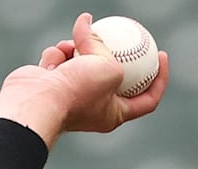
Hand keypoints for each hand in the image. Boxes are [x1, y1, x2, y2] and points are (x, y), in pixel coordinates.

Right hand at [0, 13, 169, 147]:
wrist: (35, 101)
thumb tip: (87, 24)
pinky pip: (61, 60)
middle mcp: (95, 107)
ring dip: (79, 48)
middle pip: (113, 76)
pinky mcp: (52, 83)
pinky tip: (55, 55)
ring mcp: (72, 95)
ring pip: (83, 62)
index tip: (162, 55)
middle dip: (114, 54)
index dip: (159, 79)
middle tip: (126, 34)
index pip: (147, 99)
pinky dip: (58, 55)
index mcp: (115, 114)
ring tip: (74, 43)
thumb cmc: (77, 91)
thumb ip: (105, 47)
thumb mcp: (108, 68)